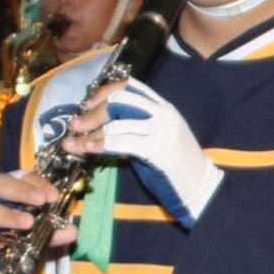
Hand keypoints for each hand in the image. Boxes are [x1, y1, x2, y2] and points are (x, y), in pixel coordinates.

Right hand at [0, 171, 75, 262]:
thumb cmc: (13, 232)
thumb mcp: (36, 229)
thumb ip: (52, 230)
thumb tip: (72, 231)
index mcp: (8, 188)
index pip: (22, 177)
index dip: (37, 184)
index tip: (53, 195)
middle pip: (0, 185)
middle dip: (21, 191)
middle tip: (41, 201)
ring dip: (8, 216)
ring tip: (27, 223)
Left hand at [67, 78, 222, 226]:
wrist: (201, 188)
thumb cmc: (177, 168)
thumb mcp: (157, 139)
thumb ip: (136, 128)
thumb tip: (102, 126)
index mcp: (164, 107)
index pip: (131, 86)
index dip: (105, 91)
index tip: (87, 104)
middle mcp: (163, 113)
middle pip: (119, 100)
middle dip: (93, 112)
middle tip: (75, 125)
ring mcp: (161, 130)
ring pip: (116, 123)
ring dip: (89, 133)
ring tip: (73, 143)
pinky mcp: (156, 149)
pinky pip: (119, 142)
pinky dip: (97, 145)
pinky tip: (86, 150)